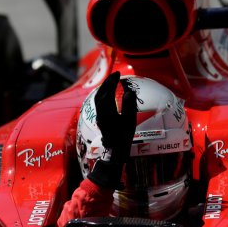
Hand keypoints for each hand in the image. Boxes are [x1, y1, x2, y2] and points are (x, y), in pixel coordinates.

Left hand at [88, 72, 136, 188]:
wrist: (114, 152)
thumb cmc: (123, 138)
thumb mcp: (129, 122)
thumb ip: (128, 106)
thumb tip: (128, 92)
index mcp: (108, 111)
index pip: (108, 92)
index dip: (112, 82)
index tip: (118, 74)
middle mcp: (101, 112)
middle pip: (100, 93)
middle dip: (107, 83)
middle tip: (115, 75)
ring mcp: (99, 116)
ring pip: (98, 98)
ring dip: (104, 88)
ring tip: (111, 82)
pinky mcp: (100, 119)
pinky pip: (99, 103)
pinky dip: (103, 95)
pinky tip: (108, 95)